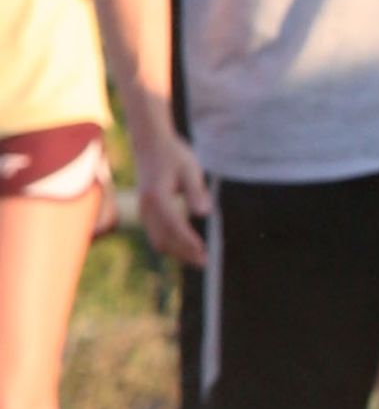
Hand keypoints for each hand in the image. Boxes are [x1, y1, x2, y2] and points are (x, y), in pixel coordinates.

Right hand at [135, 130, 210, 266]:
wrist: (150, 145)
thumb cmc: (174, 156)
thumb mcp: (190, 169)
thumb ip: (196, 191)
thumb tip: (205, 213)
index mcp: (156, 196)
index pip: (173, 225)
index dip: (188, 241)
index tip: (204, 251)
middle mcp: (146, 207)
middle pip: (164, 238)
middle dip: (184, 253)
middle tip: (205, 262)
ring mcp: (143, 211)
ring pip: (158, 240)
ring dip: (177, 252)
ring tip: (199, 259)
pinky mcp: (146, 212)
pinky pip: (155, 235)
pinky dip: (170, 245)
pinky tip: (186, 249)